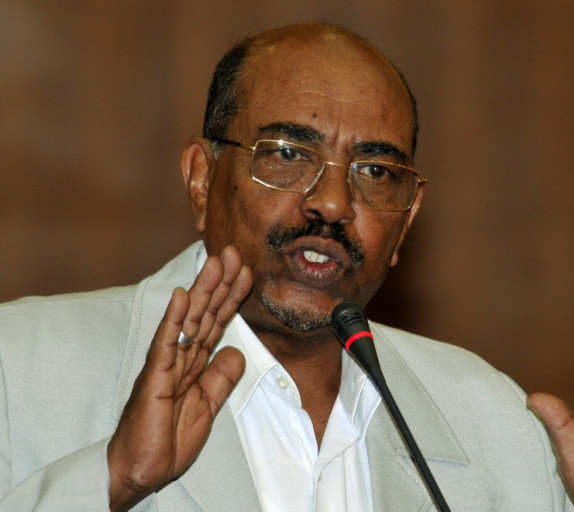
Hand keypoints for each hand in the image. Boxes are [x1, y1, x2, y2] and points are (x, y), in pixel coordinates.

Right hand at [107, 246, 251, 510]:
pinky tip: (183, 296)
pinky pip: (167, 342)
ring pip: (189, 320)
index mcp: (194, 362)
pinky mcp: (155, 376)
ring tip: (216, 261)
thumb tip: (236, 351)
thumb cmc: (168, 438)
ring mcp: (167, 363)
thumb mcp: (208, 405)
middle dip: (221, 283)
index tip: (247, 272)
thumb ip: (221, 377)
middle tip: (235, 252)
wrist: (143, 469)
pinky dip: (175, 318)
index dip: (232, 297)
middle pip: (206, 313)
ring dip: (204, 290)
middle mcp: (181, 356)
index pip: (218, 322)